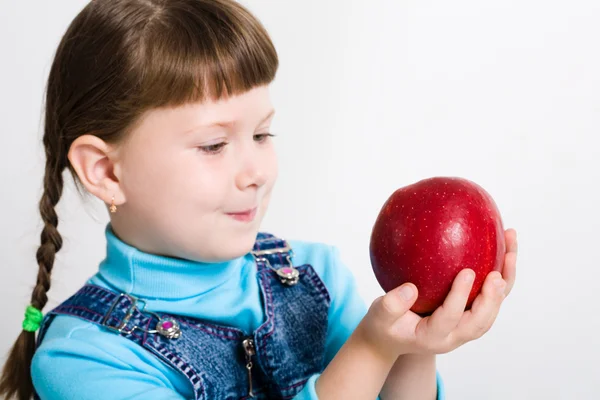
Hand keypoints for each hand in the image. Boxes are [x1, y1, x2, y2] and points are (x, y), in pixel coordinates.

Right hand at [357, 228, 517, 358]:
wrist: (392, 338)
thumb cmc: (384, 325)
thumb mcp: (378, 316)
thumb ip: (391, 305)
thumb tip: (411, 288)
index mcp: (432, 337)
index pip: (451, 319)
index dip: (460, 296)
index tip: (467, 271)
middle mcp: (454, 335)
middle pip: (481, 321)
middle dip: (493, 298)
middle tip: (497, 273)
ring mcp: (464, 327)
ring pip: (491, 309)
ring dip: (505, 281)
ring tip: (510, 249)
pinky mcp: (468, 315)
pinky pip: (489, 297)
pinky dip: (500, 275)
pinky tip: (503, 247)